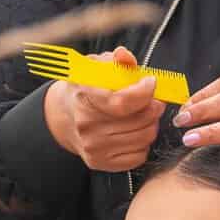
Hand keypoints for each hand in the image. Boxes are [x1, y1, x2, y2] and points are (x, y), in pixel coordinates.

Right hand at [43, 45, 165, 172]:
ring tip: (145, 114)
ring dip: (151, 124)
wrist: (66, 116)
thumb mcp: (98, 66)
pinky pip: (139, 156)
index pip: (122, 102)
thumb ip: (116, 61)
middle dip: (154, 107)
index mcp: (84, 97)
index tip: (151, 82)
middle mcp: (86, 125)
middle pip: (140, 121)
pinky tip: (135, 131)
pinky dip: (143, 143)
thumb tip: (124, 56)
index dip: (144, 93)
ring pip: (144, 138)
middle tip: (154, 100)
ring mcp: (93, 147)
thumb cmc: (88, 87)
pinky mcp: (100, 163)